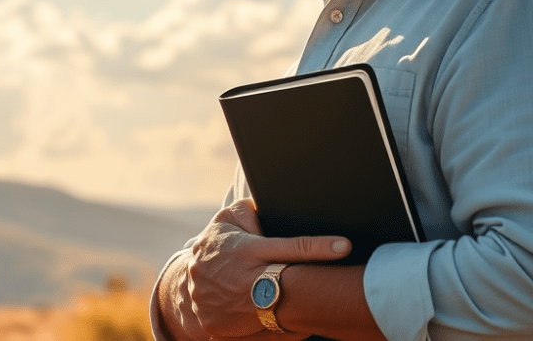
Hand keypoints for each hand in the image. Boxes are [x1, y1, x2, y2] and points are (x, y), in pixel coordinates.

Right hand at [181, 199, 350, 338]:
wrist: (185, 288)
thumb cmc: (214, 248)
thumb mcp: (224, 221)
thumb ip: (249, 210)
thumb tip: (270, 205)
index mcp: (245, 251)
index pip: (287, 246)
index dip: (317, 247)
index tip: (343, 246)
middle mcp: (241, 280)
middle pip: (289, 284)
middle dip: (317, 286)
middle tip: (347, 285)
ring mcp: (236, 309)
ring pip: (281, 316)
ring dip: (303, 315)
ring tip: (326, 311)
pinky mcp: (231, 331)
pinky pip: (270, 336)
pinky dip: (288, 333)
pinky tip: (303, 328)